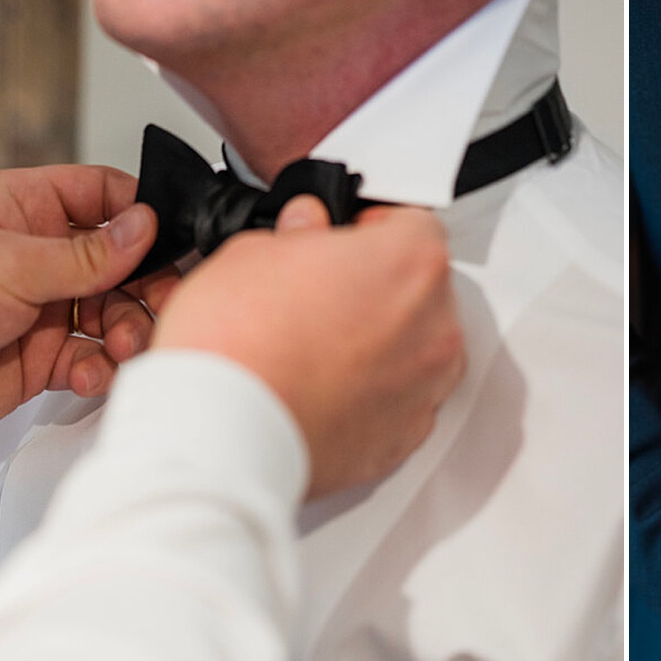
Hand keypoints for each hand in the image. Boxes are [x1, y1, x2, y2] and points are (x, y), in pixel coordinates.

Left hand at [0, 165, 166, 441]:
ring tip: (119, 348)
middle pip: (123, 263)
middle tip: (162, 307)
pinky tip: (86, 373)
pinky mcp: (45, 357)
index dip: (141, 214)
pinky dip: (101, 369)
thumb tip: (146, 225)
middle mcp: (41, 255)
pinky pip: (95, 358)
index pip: (102, 194)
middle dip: (148, 287)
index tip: (171, 240)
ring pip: (116, 314)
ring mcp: (45, 308)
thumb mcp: (13, 264)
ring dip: (128, 333)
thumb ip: (89, 253)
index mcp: (26, 208)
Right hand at [154, 199, 463, 499]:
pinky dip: (371, 395)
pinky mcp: (407, 437)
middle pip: (420, 291)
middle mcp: (435, 328)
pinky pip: (399, 402)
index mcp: (412, 263)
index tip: (342, 240)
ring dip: (379, 344)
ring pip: (414, 350)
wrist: (225, 434)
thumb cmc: (239, 348)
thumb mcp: (253, 252)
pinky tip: (324, 390)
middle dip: (376, 289)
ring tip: (316, 348)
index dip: (369, 228)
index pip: (412, 222)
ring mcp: (426, 388)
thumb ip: (299, 235)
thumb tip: (306, 231)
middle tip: (320, 295)